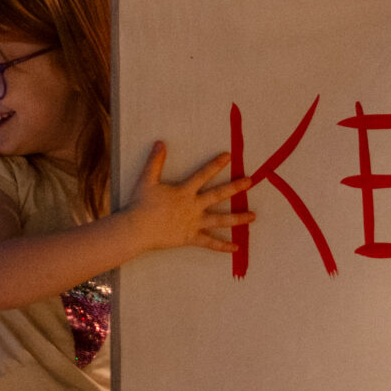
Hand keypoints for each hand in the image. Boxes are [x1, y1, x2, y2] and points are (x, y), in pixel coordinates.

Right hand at [123, 143, 255, 255]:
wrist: (137, 229)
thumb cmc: (140, 204)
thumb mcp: (147, 180)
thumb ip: (155, 161)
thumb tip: (160, 142)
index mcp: (184, 192)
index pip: (203, 175)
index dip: (216, 165)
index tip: (229, 156)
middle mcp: (193, 207)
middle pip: (218, 195)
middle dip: (235, 187)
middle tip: (250, 181)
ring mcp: (194, 223)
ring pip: (220, 220)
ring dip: (238, 218)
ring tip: (254, 216)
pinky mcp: (190, 238)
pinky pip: (210, 243)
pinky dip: (223, 246)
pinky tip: (236, 247)